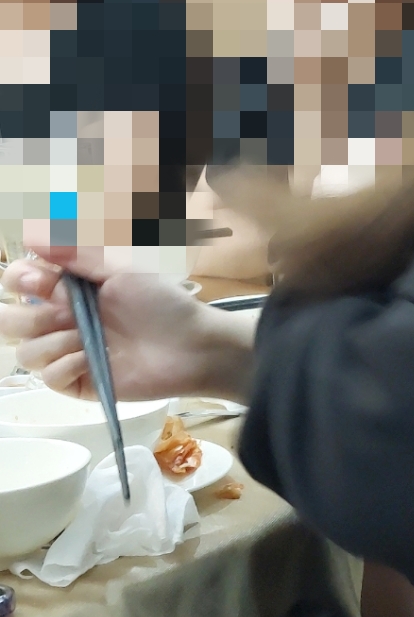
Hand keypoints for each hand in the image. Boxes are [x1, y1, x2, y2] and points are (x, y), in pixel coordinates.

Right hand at [0, 250, 253, 402]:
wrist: (192, 345)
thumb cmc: (162, 302)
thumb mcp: (120, 269)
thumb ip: (75, 252)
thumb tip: (31, 234)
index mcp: (68, 289)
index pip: (18, 282)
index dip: (19, 280)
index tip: (41, 281)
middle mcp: (62, 320)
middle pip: (10, 321)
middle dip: (28, 317)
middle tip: (64, 314)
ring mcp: (69, 353)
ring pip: (24, 353)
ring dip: (50, 342)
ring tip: (84, 338)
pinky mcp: (79, 382)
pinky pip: (48, 378)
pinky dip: (64, 366)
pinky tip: (90, 358)